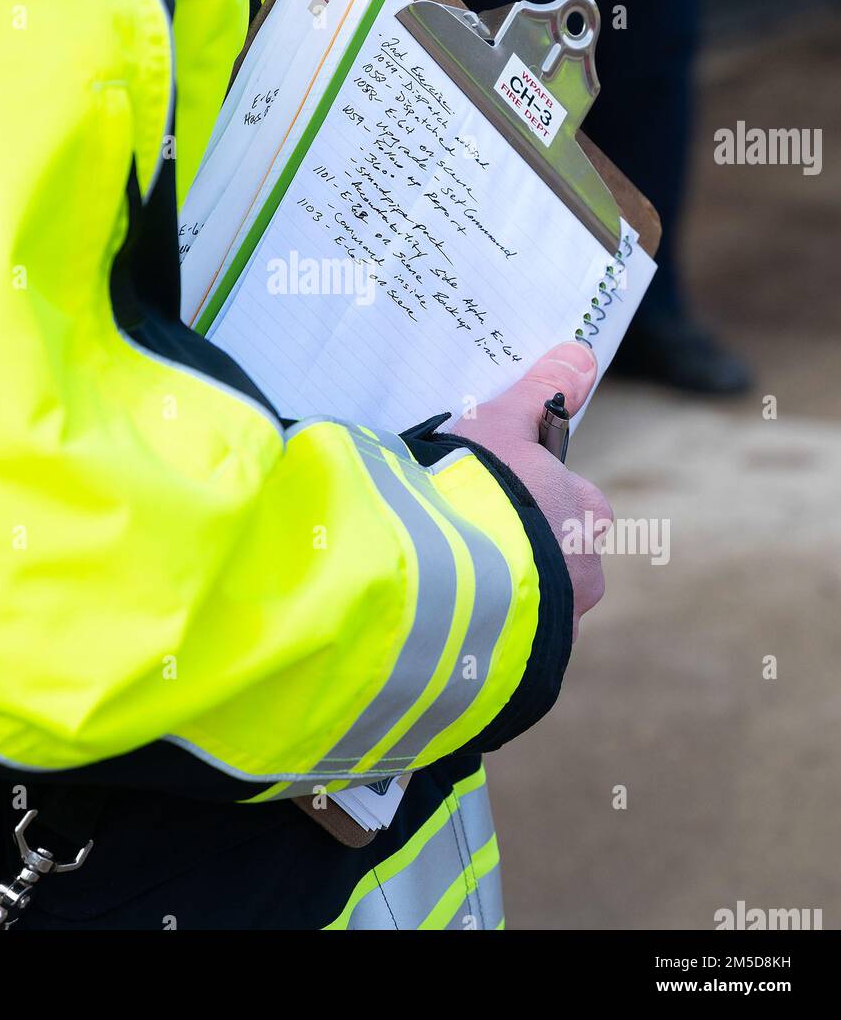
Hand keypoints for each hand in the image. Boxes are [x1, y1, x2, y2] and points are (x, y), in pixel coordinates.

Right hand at [448, 341, 610, 640]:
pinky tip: (438, 621)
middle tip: (466, 536)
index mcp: (583, 515)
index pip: (576, 506)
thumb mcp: (499, 426)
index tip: (496, 498)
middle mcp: (583, 574)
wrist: (437, 580)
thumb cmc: (471, 491)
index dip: (536, 499)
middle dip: (525, 552)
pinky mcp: (521, 668)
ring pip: (535, 607)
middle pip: (562, 561)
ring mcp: (555, 626)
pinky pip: (504, 647)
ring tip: (443, 582)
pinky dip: (478, 635)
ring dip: (500, 595)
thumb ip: (538, 392)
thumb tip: (583, 352)